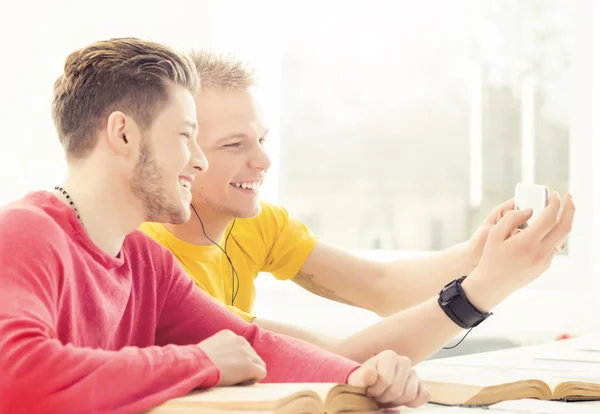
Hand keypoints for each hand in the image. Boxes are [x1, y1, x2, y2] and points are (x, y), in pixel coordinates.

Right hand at [197, 330, 266, 385]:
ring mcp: (247, 352)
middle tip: (232, 374)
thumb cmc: (197, 361)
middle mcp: (240, 340)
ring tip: (236, 378)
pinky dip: (254, 379)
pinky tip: (241, 382)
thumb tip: (225, 359)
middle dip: (245, 365)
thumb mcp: (209, 347)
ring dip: (250, 372)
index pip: (242, 347)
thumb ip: (221, 349)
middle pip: (252, 355)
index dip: (237, 359)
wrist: (197, 365)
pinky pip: (262, 372)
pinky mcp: (250, 366)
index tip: (227, 366)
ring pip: (259, 363)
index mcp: (229, 334)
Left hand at [347, 350, 429, 408]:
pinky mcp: (421, 385)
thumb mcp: (357, 380)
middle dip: (384, 397)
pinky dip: (413, 403)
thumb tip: (371, 374)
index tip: (369, 390)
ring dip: (396, 401)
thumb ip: (361, 377)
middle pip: (397, 390)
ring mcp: (414, 373)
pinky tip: (401, 401)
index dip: (375, 391)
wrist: (371, 386)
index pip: (385, 380)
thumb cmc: (364, 382)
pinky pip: (424, 396)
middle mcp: (404, 361)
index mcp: (389, 356)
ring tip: (386, 396)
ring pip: (409, 394)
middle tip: (377, 396)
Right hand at [464, 192, 575, 311]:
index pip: (550, 218)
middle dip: (569, 209)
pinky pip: (554, 246)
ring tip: (559, 210)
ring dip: (564, 221)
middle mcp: (540, 252)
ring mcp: (545, 260)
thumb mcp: (494, 234)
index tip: (555, 195)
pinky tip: (547, 228)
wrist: (493, 284)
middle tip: (568, 197)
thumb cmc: (491, 258)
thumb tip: (529, 210)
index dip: (555, 203)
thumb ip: (511, 218)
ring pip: (562, 237)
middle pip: (565, 226)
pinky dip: (555, 233)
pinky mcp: (545, 265)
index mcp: (527, 242)